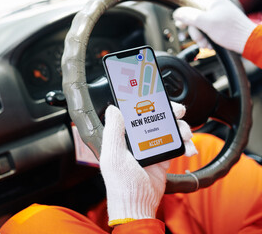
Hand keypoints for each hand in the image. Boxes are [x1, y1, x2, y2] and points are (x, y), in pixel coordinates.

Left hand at [100, 102, 196, 225]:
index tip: (157, 96)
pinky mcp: (162, 158)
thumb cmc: (121, 184)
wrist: (138, 205)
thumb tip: (113, 109)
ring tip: (185, 135)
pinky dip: (185, 145)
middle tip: (178, 111)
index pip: (135, 113)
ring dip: (180, 128)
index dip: (146, 103)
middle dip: (169, 113)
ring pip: (168, 129)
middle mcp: (137, 140)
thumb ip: (113, 131)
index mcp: (123, 137)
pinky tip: (188, 148)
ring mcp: (151, 148)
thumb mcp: (113, 155)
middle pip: (155, 118)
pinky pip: (176, 145)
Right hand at [173, 0, 256, 53]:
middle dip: (196, 32)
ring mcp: (218, 17)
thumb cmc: (231, 31)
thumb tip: (176, 13)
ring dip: (201, 38)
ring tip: (207, 45)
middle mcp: (215, 7)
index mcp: (213, 2)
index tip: (180, 25)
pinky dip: (207, 39)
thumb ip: (190, 17)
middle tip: (200, 40)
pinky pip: (207, 31)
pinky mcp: (220, 26)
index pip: (191, 4)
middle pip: (195, 18)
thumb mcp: (206, 23)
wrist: (247, 42)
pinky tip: (211, 45)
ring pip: (200, 27)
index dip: (184, 15)